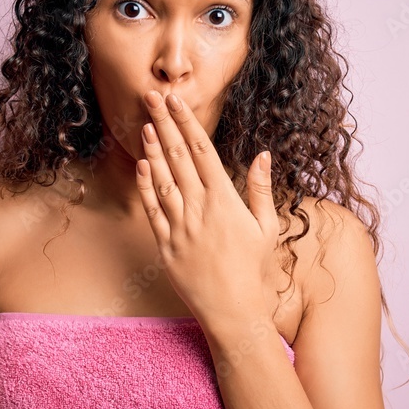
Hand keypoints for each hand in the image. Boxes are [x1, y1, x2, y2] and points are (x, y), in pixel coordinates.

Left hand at [135, 90, 278, 326]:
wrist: (233, 312)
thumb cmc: (254, 270)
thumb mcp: (267, 228)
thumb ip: (260, 189)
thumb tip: (262, 154)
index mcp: (225, 200)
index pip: (201, 151)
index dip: (186, 122)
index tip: (176, 100)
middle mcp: (199, 208)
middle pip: (177, 157)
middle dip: (164, 123)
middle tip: (151, 96)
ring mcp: (180, 226)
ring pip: (162, 179)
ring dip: (152, 150)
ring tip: (145, 124)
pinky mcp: (165, 245)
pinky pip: (152, 209)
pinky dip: (146, 186)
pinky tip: (142, 166)